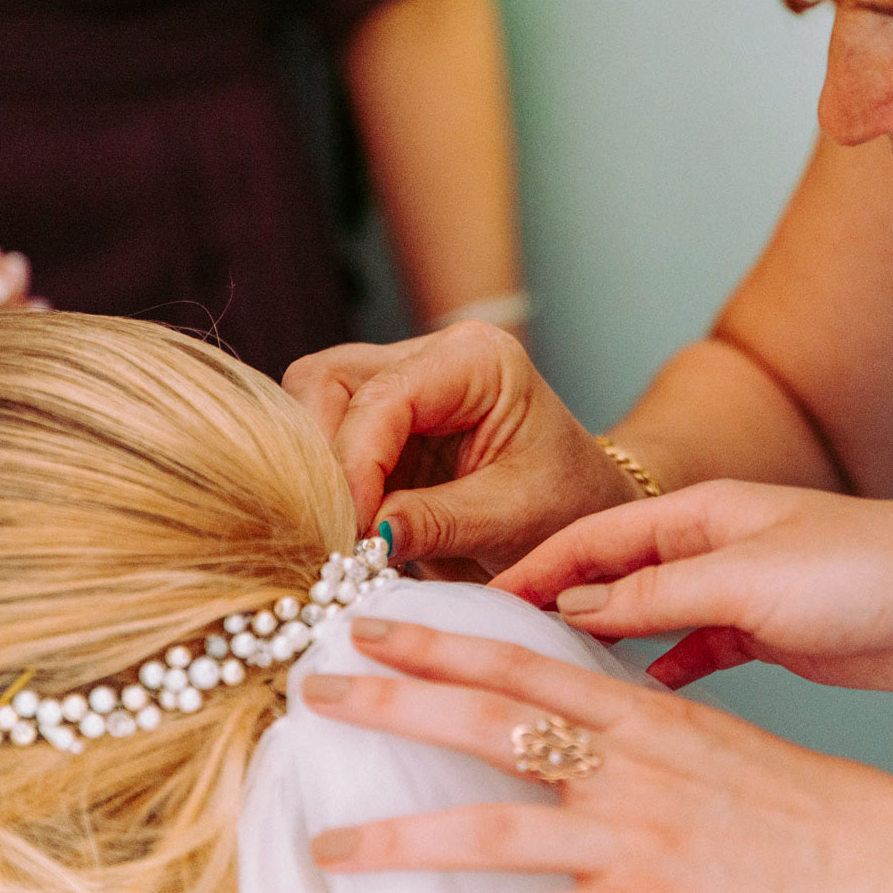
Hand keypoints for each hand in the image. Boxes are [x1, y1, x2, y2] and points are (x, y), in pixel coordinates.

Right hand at [283, 322, 644, 569]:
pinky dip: (319, 482)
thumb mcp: (512, 519)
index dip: (355, 464)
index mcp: (478, 360)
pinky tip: (338, 526)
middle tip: (333, 532)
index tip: (351, 531)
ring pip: (311, 405)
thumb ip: (437, 522)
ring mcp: (400, 382)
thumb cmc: (566, 506)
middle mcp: (431, 355)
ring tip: (337, 534)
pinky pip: (322, 437)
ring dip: (313, 471)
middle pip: (328, 382)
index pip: (385, 397)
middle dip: (320, 459)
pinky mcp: (379, 422)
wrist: (580, 510)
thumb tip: (365, 536)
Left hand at [301, 618, 892, 892]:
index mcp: (645, 715)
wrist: (883, 868)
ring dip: (397, 835)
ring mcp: (630, 839)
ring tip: (330, 844)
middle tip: (317, 693)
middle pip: (486, 720)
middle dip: (393, 702)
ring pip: (486, 826)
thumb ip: (639, 732)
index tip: (374, 624)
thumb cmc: (807, 811)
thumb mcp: (717, 745)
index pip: (522, 661)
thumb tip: (564, 727)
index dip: (440, 639)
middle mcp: (625, 766)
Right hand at [493, 482, 892, 689]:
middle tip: (493, 642)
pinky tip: (632, 697)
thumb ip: (656, 592)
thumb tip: (571, 605)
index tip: (478, 599)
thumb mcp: (747, 578)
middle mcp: (713, 546)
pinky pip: (692, 652)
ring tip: (545, 674)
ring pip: (648, 617)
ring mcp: (739, 592)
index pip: (593, 536)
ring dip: (603, 642)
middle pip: (612, 574)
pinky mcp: (767, 636)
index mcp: (702, 513)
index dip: (534, 567)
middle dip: (555, 603)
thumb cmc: (863, 566)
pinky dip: (659, 671)